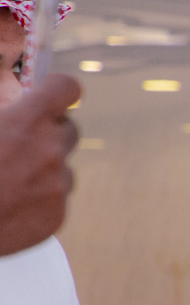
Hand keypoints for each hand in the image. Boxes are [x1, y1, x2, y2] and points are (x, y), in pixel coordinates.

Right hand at [0, 74, 79, 256]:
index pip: (66, 89)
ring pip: (61, 167)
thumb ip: (3, 115)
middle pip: (68, 130)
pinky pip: (55, 198)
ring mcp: (56, 186)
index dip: (58, 90)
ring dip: (42, 168)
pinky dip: (37, 197)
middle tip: (20, 142)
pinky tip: (10, 201)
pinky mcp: (56, 215)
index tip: (50, 95)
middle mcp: (50, 151)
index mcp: (26, 122)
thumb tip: (10, 113)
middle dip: (48, 132)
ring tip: (9, 178)